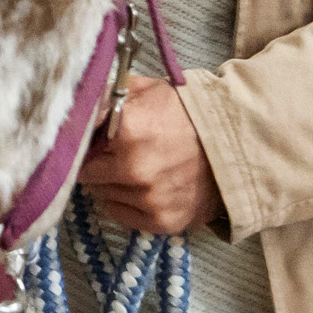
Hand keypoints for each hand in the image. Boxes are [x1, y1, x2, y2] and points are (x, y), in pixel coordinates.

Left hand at [79, 78, 222, 236]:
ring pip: (102, 194)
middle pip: (86, 171)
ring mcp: (149, 199)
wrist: (238, 144)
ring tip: (135, 167)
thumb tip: (75, 98)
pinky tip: (142, 187)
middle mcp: (134, 168)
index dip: (83, 139)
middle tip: (114, 152)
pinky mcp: (161, 222)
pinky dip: (125, 202)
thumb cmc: (188, 112)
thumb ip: (108, 94)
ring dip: (111, 182)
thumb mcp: (148, 90)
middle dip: (96, 161)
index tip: (90, 137)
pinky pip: (119, 214)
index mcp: (128, 129)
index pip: (78, 142)